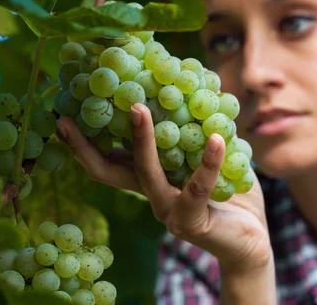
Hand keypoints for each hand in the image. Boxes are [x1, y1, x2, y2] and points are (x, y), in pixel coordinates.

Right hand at [56, 103, 271, 270]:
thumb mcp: (205, 153)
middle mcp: (150, 194)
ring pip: (145, 173)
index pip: (108, 159)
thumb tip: (189, 80)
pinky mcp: (191, 220)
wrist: (252, 236)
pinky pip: (198, 187)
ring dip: (141, 140)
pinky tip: (217, 139)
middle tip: (67, 117)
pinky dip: (208, 162)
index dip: (83, 140)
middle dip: (84, 144)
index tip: (64, 113)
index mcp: (148, 178)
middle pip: (106, 171)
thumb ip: (192, 128)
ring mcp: (167, 210)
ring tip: (139, 109)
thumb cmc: (229, 191)